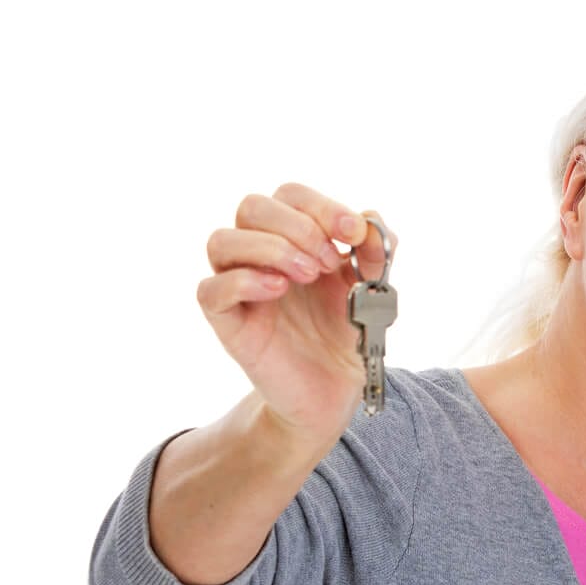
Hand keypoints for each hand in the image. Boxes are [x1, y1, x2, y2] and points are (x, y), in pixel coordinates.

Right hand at [196, 183, 390, 439]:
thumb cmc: (344, 332)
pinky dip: (244, 281)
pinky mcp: (227, 321)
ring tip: (308, 276)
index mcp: (294, 238)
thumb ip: (375, 253)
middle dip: (297, 226)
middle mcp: (259, 254)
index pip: (290, 195)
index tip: (352, 232)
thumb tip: (370, 220)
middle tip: (329, 262)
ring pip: (222, 240)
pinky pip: (211, 290)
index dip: (321, 206)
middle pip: (252, 206)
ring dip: (270, 249)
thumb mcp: (371, 288)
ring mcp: (238, 286)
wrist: (334, 389)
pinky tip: (278, 290)